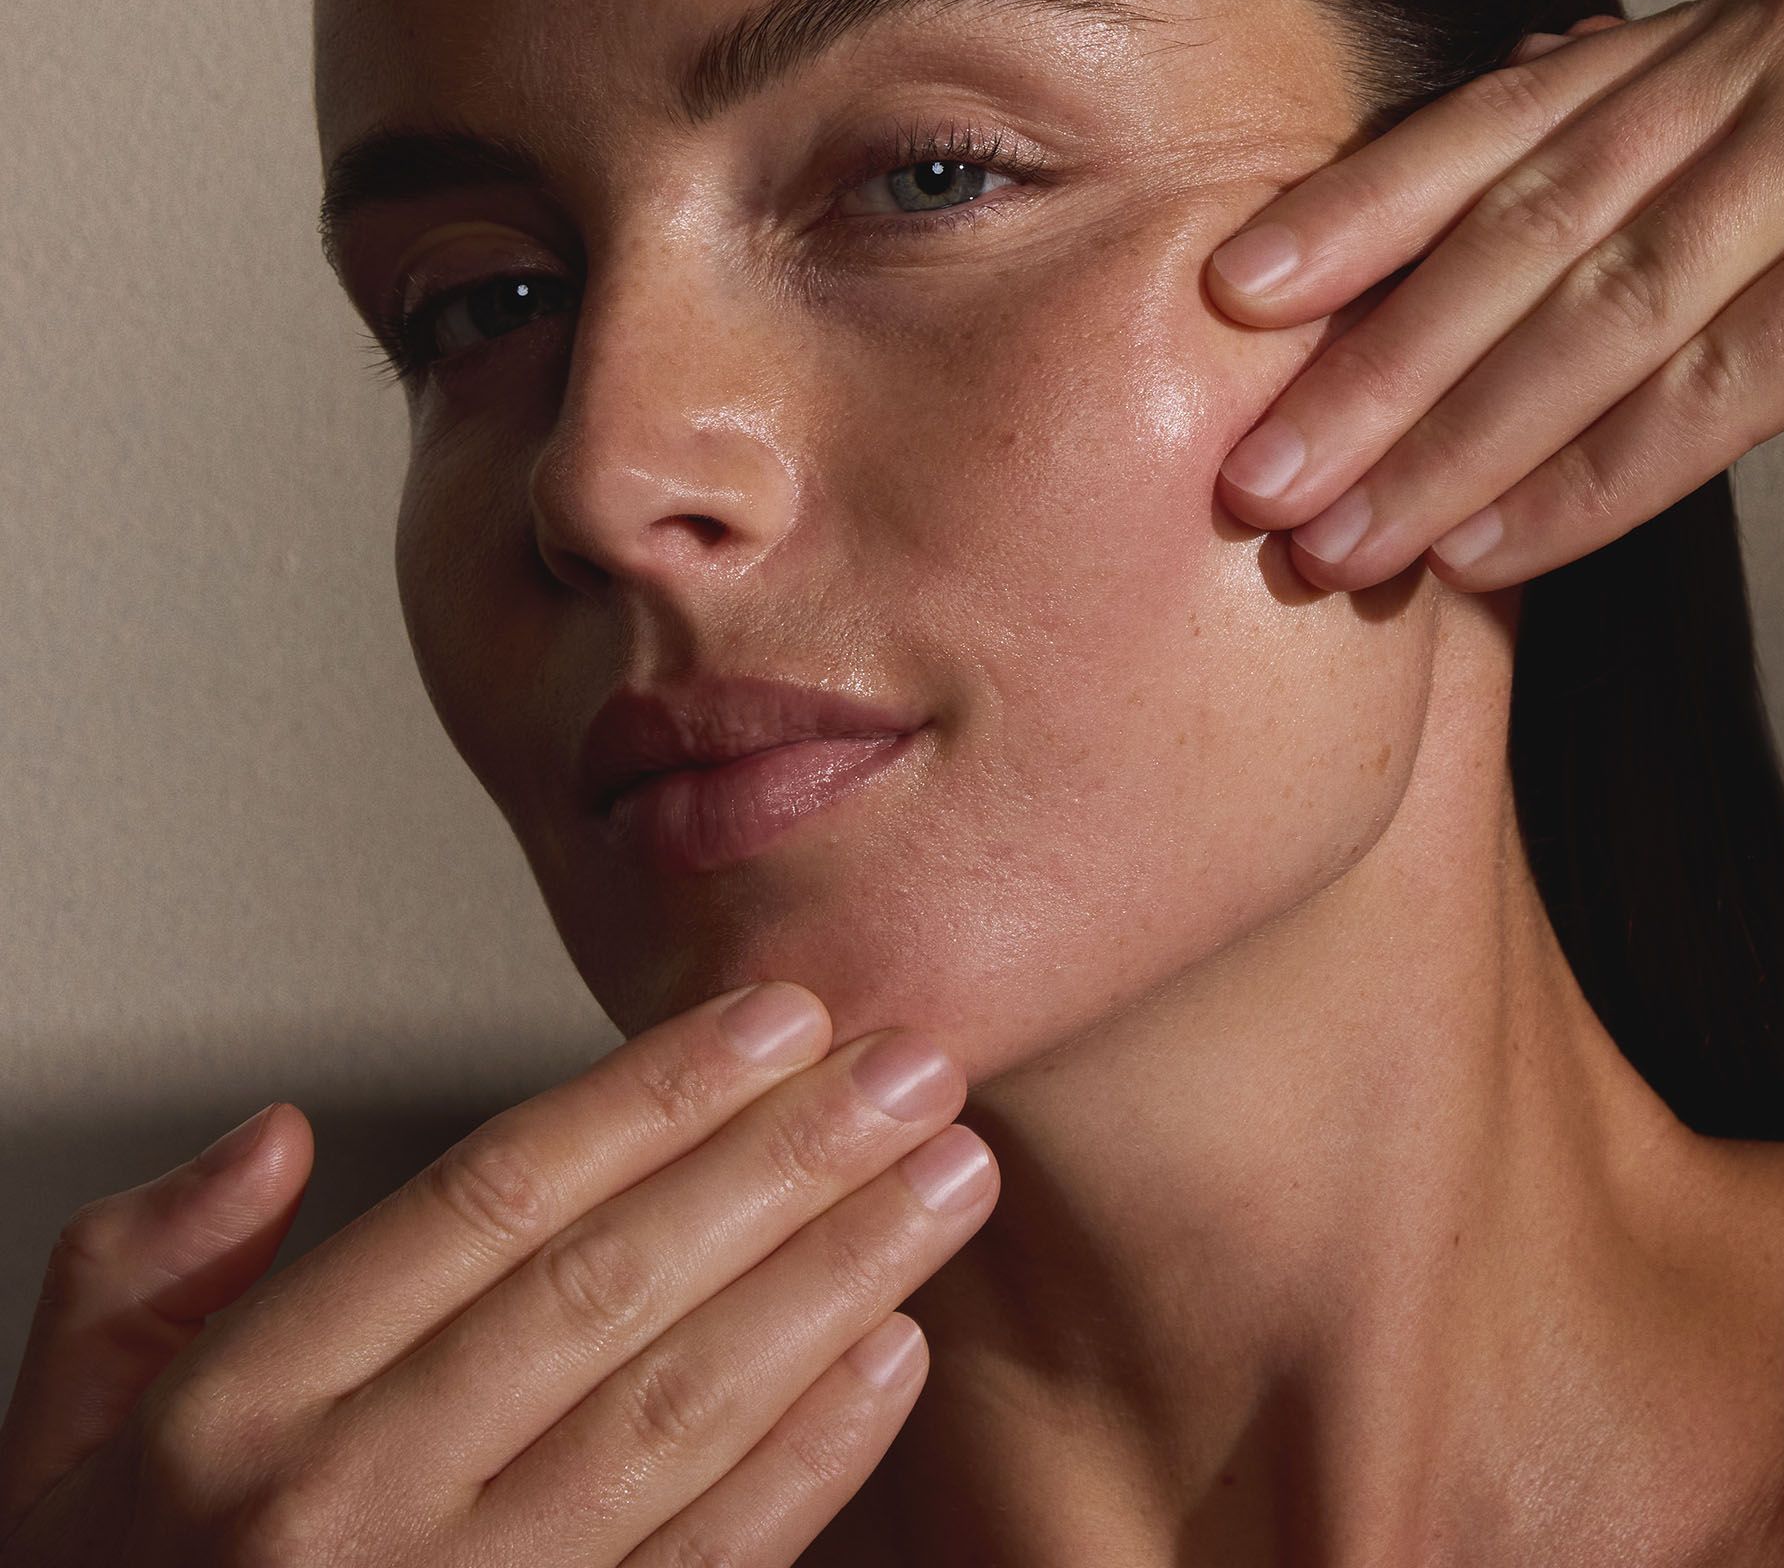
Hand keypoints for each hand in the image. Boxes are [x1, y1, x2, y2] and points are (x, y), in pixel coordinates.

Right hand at [0, 985, 996, 1565]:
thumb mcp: (51, 1432)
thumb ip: (142, 1266)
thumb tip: (277, 1134)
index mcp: (237, 1410)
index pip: (487, 1201)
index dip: (651, 1095)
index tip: (776, 1017)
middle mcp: (351, 1505)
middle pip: (611, 1287)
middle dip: (786, 1161)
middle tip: (909, 1066)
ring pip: (683, 1413)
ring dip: (836, 1280)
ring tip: (946, 1178)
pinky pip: (706, 1567)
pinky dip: (814, 1462)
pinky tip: (896, 1355)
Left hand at [1203, 0, 1783, 592]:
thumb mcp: (1735, 225)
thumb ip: (1605, 202)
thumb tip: (1416, 225)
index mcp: (1720, 35)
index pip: (1499, 127)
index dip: (1352, 212)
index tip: (1228, 300)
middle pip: (1531, 228)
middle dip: (1375, 367)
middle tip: (1257, 478)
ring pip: (1607, 313)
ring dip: (1450, 449)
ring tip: (1339, 546)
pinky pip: (1718, 386)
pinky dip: (1587, 484)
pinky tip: (1482, 554)